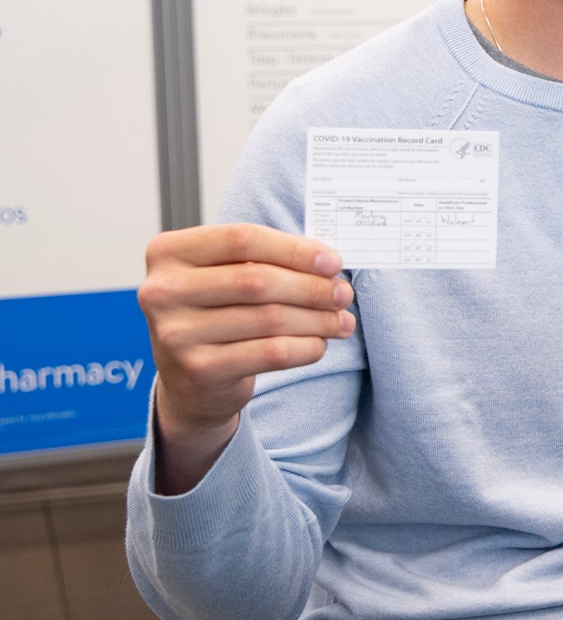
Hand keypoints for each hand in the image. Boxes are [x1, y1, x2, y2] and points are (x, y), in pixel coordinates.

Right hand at [137, 224, 354, 493]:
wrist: (191, 379)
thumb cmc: (216, 312)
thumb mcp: (226, 275)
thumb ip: (266, 260)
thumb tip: (328, 262)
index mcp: (168, 252)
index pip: (243, 239)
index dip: (295, 249)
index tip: (332, 261)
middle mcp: (162, 291)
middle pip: (258, 280)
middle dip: (312, 287)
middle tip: (343, 293)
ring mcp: (176, 333)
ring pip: (270, 318)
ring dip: (318, 319)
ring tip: (341, 320)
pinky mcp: (199, 368)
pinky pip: (271, 353)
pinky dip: (306, 347)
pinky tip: (320, 343)